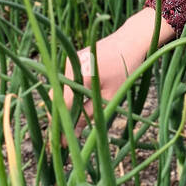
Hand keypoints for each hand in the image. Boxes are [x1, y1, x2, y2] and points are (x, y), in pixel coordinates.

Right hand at [60, 24, 146, 144]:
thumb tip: (74, 134)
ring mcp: (68, 63)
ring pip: (59, 90)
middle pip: (56, 99)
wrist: (130, 40)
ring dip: (64, 106)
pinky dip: (68, 94)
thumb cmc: (125, 69)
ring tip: (73, 123)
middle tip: (65, 136)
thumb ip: (90, 115)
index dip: (61, 126)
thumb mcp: (110, 96)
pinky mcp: (72, 60)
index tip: (60, 144)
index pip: (63, 107)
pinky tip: (78, 105)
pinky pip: (65, 81)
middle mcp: (69, 68)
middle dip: (59, 118)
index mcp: (79, 77)